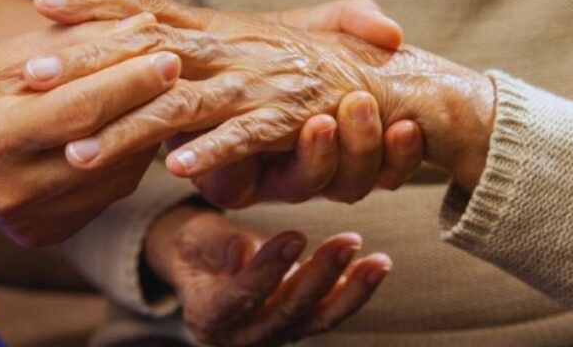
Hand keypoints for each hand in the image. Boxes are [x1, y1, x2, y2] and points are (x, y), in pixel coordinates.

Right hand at [0, 16, 183, 246]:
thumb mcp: (8, 56)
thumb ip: (75, 44)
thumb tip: (144, 26)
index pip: (78, 110)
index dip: (129, 82)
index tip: (168, 52)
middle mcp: (10, 191)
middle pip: (103, 147)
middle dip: (147, 104)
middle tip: (181, 68)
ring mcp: (29, 220)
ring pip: (115, 177)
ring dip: (144, 133)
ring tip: (160, 95)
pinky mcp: (44, 234)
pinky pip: (106, 195)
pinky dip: (126, 160)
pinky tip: (133, 128)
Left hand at [32, 0, 493, 191]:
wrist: (386, 82)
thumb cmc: (307, 66)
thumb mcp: (247, 44)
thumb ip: (200, 42)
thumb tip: (139, 33)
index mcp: (216, 28)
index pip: (146, 8)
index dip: (96, 3)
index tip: (42, 2)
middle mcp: (231, 48)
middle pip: (146, 52)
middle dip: (88, 63)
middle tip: (31, 75)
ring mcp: (258, 82)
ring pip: (182, 104)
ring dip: (129, 127)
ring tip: (79, 150)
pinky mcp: (289, 118)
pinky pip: (246, 136)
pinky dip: (215, 151)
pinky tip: (178, 169)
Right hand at [144, 205, 389, 346]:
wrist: (204, 267)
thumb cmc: (196, 248)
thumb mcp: (194, 240)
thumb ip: (217, 246)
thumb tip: (244, 251)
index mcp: (208, 317)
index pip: (240, 298)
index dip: (267, 270)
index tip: (294, 237)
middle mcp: (242, 336)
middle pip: (286, 311)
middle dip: (321, 276)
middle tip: (348, 241)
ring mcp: (273, 335)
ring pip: (316, 318)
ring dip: (351, 290)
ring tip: (378, 261)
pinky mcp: (297, 326)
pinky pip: (328, 313)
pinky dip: (354, 292)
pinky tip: (375, 267)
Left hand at [200, 0, 424, 206]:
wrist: (197, 62)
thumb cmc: (265, 44)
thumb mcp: (315, 24)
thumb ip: (354, 20)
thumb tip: (392, 30)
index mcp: (345, 131)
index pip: (392, 155)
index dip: (405, 150)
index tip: (410, 126)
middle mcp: (315, 162)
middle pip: (358, 178)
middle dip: (366, 149)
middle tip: (366, 111)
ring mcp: (274, 176)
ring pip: (310, 183)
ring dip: (319, 154)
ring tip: (319, 122)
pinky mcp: (225, 179)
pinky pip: (234, 180)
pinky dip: (225, 157)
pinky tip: (216, 152)